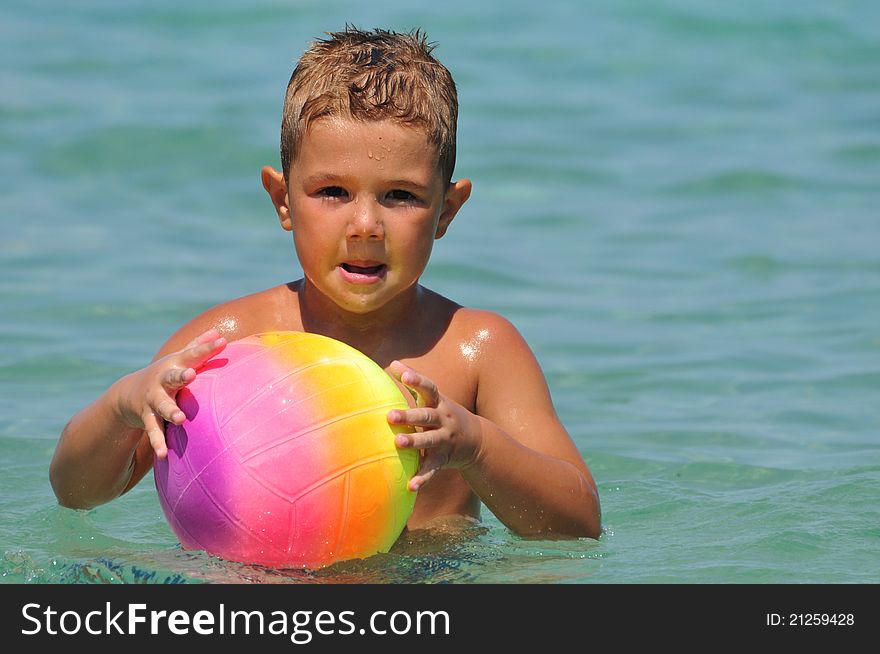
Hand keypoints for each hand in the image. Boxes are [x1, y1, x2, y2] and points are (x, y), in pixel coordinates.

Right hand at [116, 329, 225, 458]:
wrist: (127, 394)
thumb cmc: (165, 374)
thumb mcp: (178, 359)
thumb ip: (197, 346)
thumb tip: (218, 332)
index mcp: (174, 365)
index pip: (192, 354)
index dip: (206, 348)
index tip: (222, 342)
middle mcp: (162, 381)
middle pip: (172, 378)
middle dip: (180, 376)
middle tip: (190, 375)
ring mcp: (153, 400)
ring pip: (162, 406)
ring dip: (171, 412)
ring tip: (180, 419)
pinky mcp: (147, 418)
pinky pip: (154, 431)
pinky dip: (158, 443)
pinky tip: (164, 454)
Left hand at [386, 361, 482, 490]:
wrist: (476, 439)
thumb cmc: (444, 413)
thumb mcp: (434, 396)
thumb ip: (414, 381)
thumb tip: (393, 362)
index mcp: (439, 403)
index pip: (429, 389)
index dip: (417, 381)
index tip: (404, 375)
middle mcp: (443, 420)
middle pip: (426, 416)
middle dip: (409, 416)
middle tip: (390, 416)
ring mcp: (445, 440)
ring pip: (430, 441)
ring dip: (414, 442)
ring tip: (397, 444)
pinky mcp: (443, 459)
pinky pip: (432, 469)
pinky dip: (423, 478)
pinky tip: (410, 486)